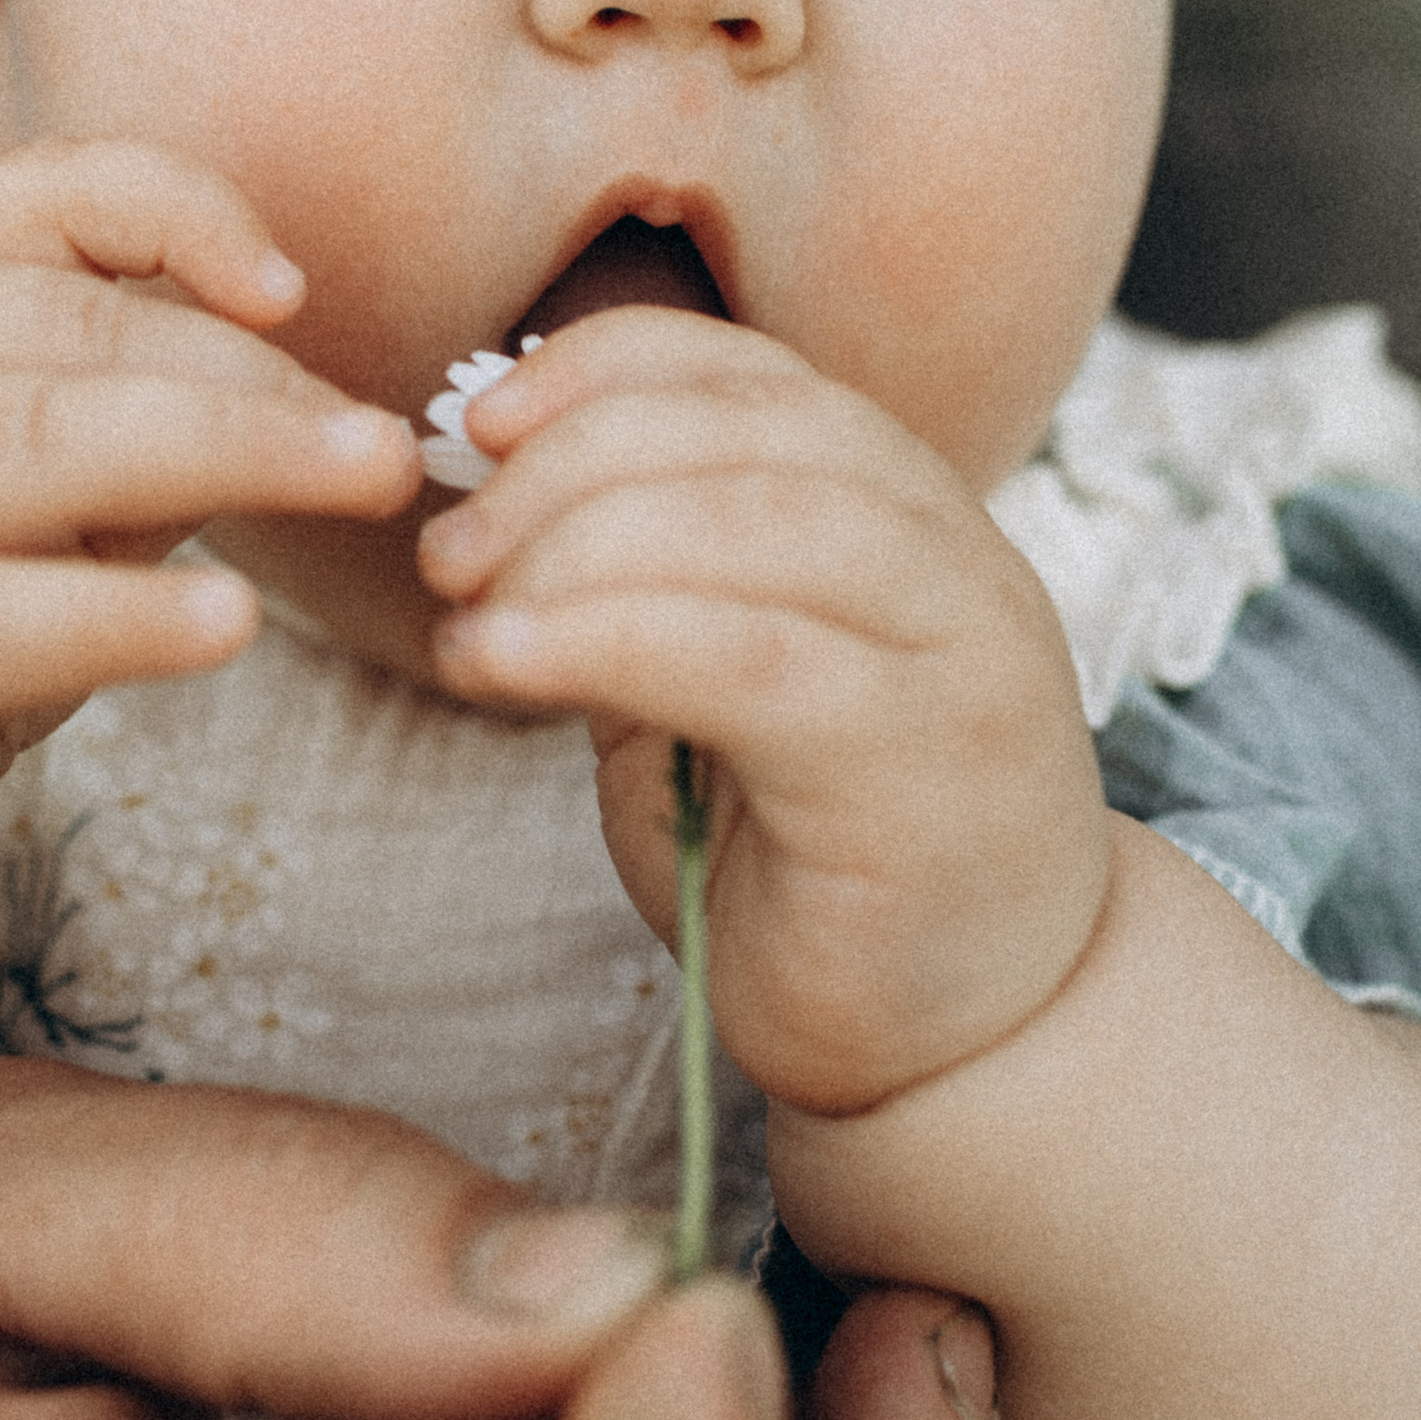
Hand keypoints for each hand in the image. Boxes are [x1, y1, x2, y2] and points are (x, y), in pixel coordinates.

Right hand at [0, 137, 418, 908]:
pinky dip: (123, 615)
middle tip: (389, 443)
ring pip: (35, 441)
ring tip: (360, 480)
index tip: (290, 290)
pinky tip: (234, 625)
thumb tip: (314, 393)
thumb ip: (117, 410)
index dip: (177, 212)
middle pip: (68, 328)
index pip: (37, 199)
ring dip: (223, 448)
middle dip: (251, 374)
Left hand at [421, 306, 1108, 1114]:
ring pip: (759, 525)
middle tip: (450, 553)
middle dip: (570, 467)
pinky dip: (612, 641)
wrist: (971, 1049)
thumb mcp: (712, 692)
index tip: (482, 420)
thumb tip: (490, 498)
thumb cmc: (817, 864)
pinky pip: (754, 660)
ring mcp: (962, 658)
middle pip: (751, 434)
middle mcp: (956, 560)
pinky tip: (506, 665)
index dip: (606, 371)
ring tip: (468, 616)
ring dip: (577, 549)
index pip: (755, 376)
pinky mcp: (929, 766)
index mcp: (904, 514)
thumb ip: (647, 586)